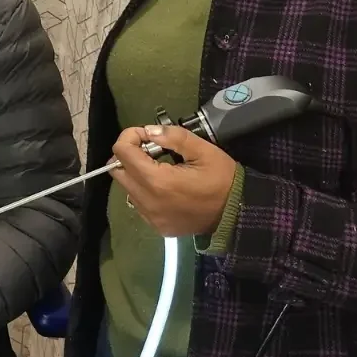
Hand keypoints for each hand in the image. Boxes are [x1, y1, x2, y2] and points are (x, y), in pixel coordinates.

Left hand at [110, 124, 237, 236]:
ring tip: (161, 168)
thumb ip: (173, 137)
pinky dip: (144, 190)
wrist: (238, 215)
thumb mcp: (204, 150)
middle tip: (152, 150)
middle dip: (129, 154)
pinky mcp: (156, 226)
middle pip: (117, 170)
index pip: (122, 152)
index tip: (147, 135)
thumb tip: (149, 131)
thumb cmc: (223, 180)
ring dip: (136, 173)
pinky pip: (138, 203)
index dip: (130, 136)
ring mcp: (150, 216)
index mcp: (157, 181)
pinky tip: (165, 187)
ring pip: (126, 187)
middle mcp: (147, 201)